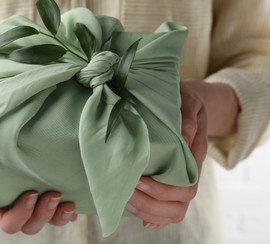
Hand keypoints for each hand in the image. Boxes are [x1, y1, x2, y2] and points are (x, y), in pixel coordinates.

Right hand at [0, 177, 76, 233]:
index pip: (9, 222)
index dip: (21, 214)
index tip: (31, 193)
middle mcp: (17, 203)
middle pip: (31, 225)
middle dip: (44, 215)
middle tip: (54, 194)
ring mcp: (34, 197)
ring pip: (49, 219)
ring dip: (60, 216)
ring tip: (69, 204)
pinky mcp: (47, 184)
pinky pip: (60, 205)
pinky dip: (69, 208)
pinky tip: (77, 200)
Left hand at [125, 80, 208, 227]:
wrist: (188, 105)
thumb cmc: (186, 103)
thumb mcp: (189, 103)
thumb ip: (188, 120)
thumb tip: (183, 140)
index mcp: (194, 158)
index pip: (185, 187)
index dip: (162, 190)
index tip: (138, 180)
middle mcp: (189, 175)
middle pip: (179, 206)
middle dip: (150, 204)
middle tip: (125, 193)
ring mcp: (180, 182)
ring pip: (172, 213)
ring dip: (147, 212)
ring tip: (124, 201)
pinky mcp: (169, 183)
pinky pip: (165, 210)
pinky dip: (152, 216)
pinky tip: (134, 211)